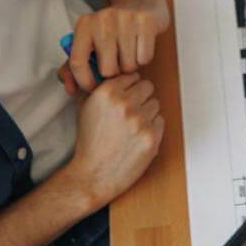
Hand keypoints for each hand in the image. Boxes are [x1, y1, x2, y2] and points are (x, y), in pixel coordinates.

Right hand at [63, 73, 163, 207]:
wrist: (93, 174)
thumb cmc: (89, 142)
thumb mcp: (85, 107)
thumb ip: (98, 86)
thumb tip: (110, 70)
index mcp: (107, 92)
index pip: (132, 76)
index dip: (129, 87)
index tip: (126, 96)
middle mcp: (125, 103)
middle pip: (147, 87)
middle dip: (140, 97)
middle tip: (130, 113)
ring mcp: (140, 120)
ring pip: (155, 104)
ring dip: (147, 113)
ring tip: (131, 128)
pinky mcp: (152, 137)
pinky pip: (160, 121)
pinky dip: (152, 128)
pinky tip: (137, 138)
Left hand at [64, 0, 171, 93]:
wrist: (139, 2)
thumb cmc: (110, 30)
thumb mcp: (88, 43)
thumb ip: (73, 68)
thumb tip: (71, 90)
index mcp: (84, 25)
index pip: (77, 63)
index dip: (84, 82)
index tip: (93, 87)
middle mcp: (102, 19)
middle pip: (107, 70)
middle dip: (114, 73)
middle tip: (116, 63)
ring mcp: (125, 19)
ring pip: (128, 66)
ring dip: (130, 67)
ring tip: (128, 55)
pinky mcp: (145, 22)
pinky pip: (144, 58)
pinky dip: (143, 59)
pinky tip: (140, 47)